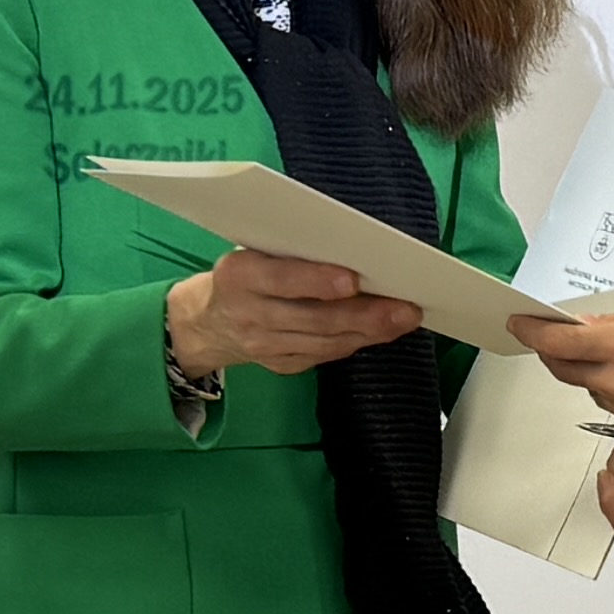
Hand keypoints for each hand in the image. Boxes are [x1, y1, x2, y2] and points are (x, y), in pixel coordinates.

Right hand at [168, 250, 419, 381]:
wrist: (207, 322)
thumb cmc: (244, 273)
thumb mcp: (252, 252)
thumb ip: (291, 252)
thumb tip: (351, 248)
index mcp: (239, 275)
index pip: (281, 279)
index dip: (316, 281)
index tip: (353, 280)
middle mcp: (250, 314)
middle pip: (313, 318)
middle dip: (364, 314)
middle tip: (405, 307)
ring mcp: (264, 346)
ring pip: (324, 342)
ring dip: (369, 332)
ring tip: (404, 318)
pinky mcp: (280, 365)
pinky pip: (324, 355)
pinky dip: (355, 342)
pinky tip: (381, 331)